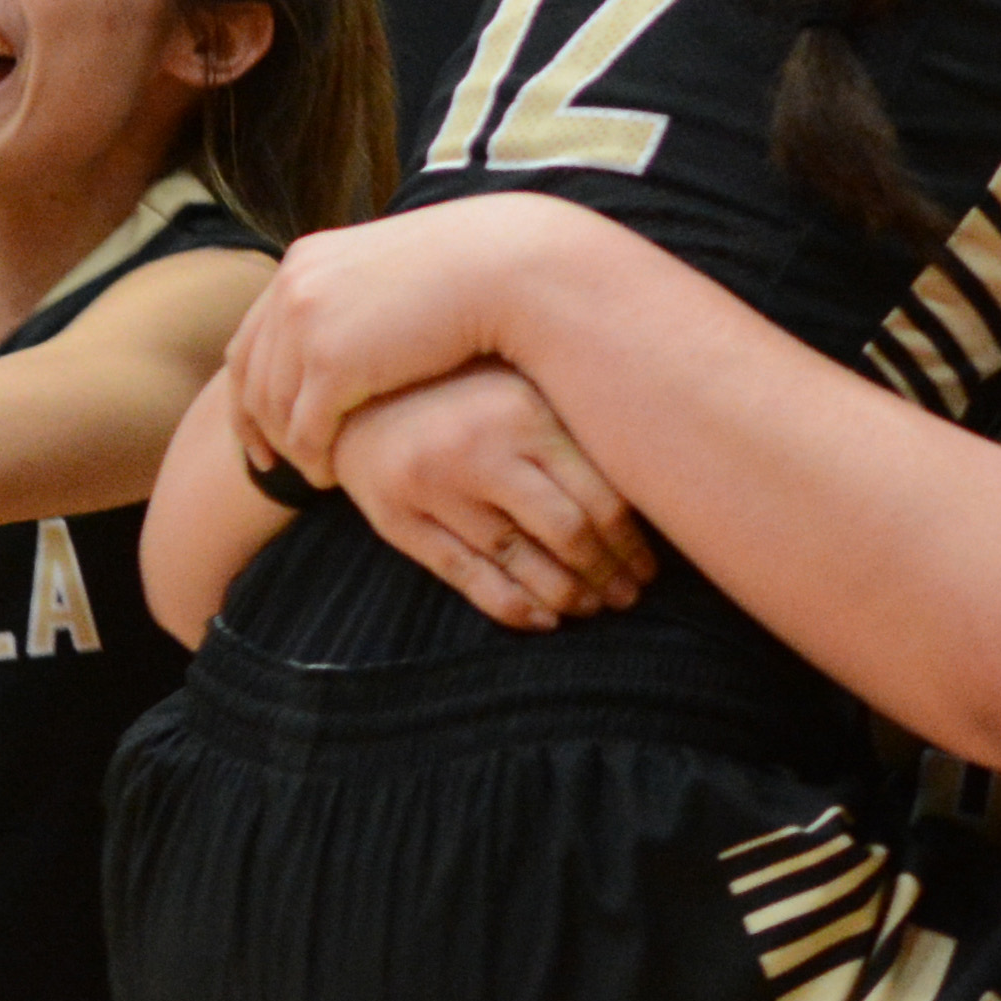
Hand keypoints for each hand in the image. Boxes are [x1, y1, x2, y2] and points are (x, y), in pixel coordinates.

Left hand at [220, 194, 592, 482]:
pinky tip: (332, 475)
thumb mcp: (394, 277)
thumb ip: (361, 299)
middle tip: (273, 463)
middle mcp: (293, 288)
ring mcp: (306, 324)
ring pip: (274, 407)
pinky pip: (304, 427)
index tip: (261, 427)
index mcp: (305, 263)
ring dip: (290, 447)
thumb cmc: (471, 271)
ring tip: (316, 473)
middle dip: (258, 425)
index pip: (252, 337)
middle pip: (251, 375)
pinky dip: (312, 458)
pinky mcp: (332, 362)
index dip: (249, 388)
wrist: (503, 265)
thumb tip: (356, 332)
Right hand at [339, 365, 657, 631]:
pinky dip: (515, 607)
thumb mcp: (517, 382)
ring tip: (593, 606)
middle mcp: (480, 449)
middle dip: (608, 575)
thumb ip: (570, 422)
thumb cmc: (457, 385)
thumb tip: (651, 482)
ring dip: (569, 595)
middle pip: (568, 533)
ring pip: (522, 562)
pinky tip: (546, 618)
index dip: (632, 545)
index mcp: (523, 410)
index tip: (648, 566)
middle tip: (628, 594)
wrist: (350, 387)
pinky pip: (469, 579)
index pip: (600, 497)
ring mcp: (435, 487)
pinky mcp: (398, 520)